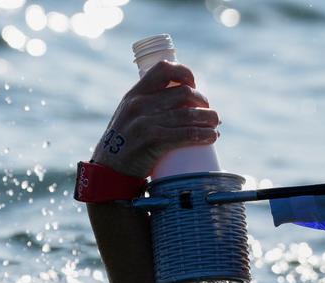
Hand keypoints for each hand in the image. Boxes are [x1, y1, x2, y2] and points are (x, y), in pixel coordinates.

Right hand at [92, 61, 219, 177]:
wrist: (109, 172)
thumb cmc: (124, 145)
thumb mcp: (128, 117)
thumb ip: (146, 106)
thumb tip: (178, 102)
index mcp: (134, 94)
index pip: (163, 69)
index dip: (184, 73)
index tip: (194, 85)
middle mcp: (139, 104)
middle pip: (183, 93)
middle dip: (203, 102)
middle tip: (209, 114)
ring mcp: (145, 122)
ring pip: (188, 114)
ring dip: (209, 119)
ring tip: (215, 126)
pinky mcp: (152, 141)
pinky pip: (185, 134)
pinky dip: (204, 135)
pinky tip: (211, 137)